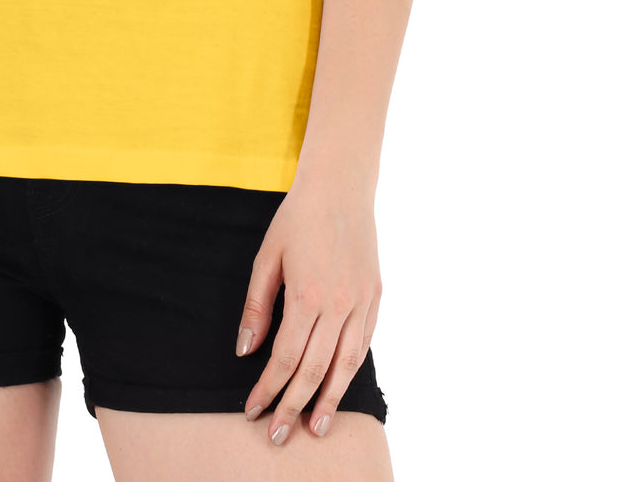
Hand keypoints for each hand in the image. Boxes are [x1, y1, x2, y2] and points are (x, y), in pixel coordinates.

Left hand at [234, 174, 380, 446]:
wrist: (340, 186)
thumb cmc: (297, 218)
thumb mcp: (267, 257)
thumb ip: (257, 306)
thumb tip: (245, 350)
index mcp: (307, 295)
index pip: (284, 358)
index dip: (268, 388)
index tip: (253, 408)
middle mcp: (339, 305)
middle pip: (314, 370)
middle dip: (293, 406)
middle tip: (278, 435)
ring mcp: (362, 302)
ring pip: (345, 364)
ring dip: (329, 399)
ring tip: (316, 427)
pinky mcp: (376, 296)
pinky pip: (364, 343)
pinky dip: (351, 369)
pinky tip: (340, 385)